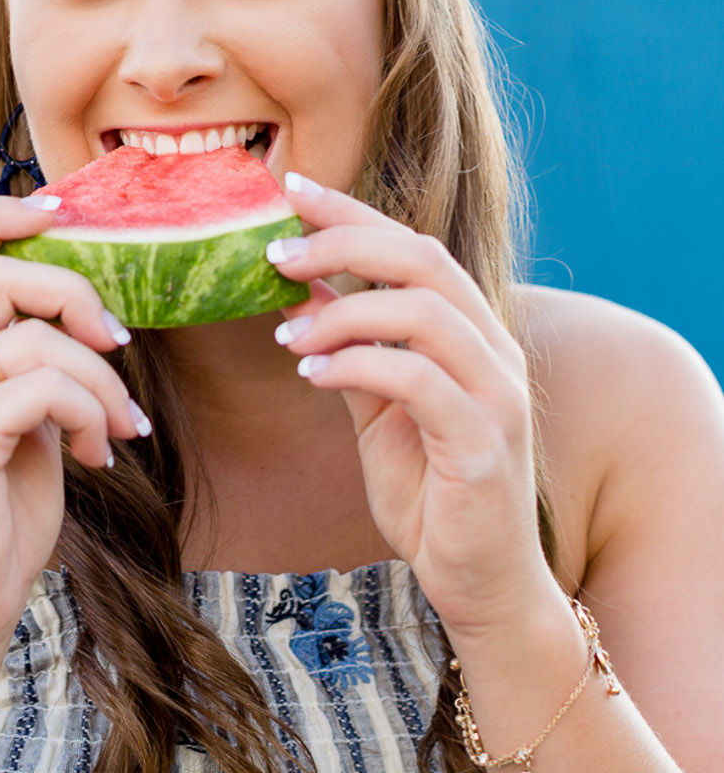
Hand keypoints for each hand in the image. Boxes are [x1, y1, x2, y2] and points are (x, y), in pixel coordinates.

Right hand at [0, 193, 145, 660]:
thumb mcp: (21, 431)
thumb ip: (34, 373)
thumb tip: (87, 325)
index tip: (61, 213)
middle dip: (77, 294)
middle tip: (117, 345)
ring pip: (34, 336)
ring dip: (103, 379)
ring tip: (121, 429)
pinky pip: (43, 389)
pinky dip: (91, 414)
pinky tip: (99, 457)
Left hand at [269, 174, 556, 636]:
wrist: (479, 584)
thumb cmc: (430, 493)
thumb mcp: (374, 406)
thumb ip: (348, 344)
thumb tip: (301, 281)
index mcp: (471, 336)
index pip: (415, 247)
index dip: (353, 212)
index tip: (290, 188)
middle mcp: (496, 354)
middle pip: (425, 260)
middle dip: (344, 243)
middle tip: (274, 252)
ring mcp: (498, 397)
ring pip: (425, 312)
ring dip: (342, 312)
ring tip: (286, 334)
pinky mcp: (484, 444)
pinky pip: (419, 380)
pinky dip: (357, 365)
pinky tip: (311, 372)